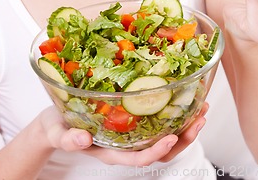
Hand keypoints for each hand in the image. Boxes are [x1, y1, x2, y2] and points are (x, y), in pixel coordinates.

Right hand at [39, 103, 207, 166]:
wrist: (55, 120)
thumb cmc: (57, 127)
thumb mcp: (58, 132)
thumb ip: (69, 138)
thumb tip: (83, 139)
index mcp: (110, 152)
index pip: (138, 158)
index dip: (157, 151)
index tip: (172, 138)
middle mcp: (125, 145)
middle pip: (160, 149)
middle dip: (184, 138)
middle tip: (200, 118)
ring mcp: (130, 133)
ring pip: (164, 136)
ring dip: (185, 125)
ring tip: (201, 108)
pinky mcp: (131, 120)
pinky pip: (157, 121)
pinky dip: (173, 113)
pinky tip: (183, 98)